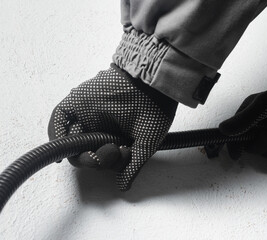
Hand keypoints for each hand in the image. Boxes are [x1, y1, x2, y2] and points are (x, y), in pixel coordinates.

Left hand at [48, 64, 177, 190]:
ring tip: (100, 147)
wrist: (152, 85)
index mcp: (114, 137)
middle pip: (84, 153)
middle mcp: (99, 127)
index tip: (120, 158)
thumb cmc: (154, 110)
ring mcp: (87, 115)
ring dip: (80, 151)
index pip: (100, 158)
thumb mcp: (146, 144)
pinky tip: (62, 144)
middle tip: (112, 152)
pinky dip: (57, 132)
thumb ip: (132, 165)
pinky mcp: (78, 102)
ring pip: (71, 140)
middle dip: (95, 161)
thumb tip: (123, 185)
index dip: (105, 164)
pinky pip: (60, 118)